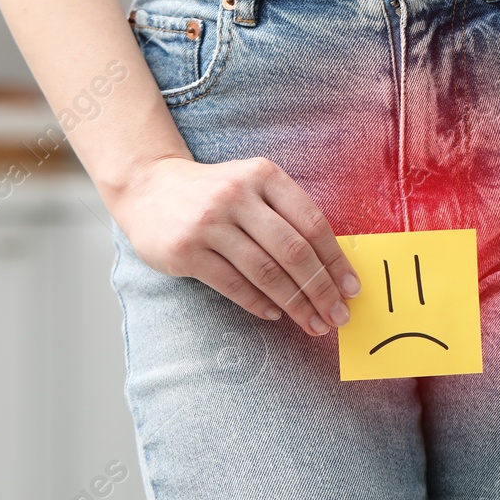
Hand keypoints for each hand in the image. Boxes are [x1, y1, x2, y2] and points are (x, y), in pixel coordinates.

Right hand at [111, 154, 359, 335]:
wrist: (148, 187)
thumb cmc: (215, 194)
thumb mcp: (253, 187)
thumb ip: (288, 216)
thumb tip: (331, 268)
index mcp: (263, 175)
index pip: (312, 222)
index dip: (336, 260)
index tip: (352, 289)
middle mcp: (237, 195)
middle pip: (293, 251)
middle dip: (321, 290)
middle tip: (338, 316)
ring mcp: (209, 222)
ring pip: (265, 272)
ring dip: (295, 304)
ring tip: (313, 323)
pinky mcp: (186, 250)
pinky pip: (232, 285)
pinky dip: (258, 304)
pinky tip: (275, 314)